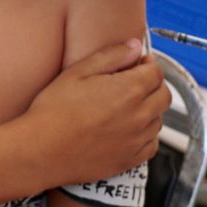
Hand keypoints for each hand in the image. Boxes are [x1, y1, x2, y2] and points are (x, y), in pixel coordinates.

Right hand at [23, 39, 169, 185]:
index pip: (157, 72)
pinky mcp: (130, 160)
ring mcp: (136, 140)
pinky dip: (145, 135)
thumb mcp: (78, 72)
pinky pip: (151, 144)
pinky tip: (127, 130)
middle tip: (134, 83)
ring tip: (125, 107)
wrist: (41, 150)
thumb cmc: (54, 111)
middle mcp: (139, 116)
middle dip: (153, 85)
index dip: (147, 64)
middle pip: (164, 96)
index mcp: (129, 90)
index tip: (136, 64)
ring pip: (159, 120)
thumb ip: (111, 55)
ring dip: (149, 109)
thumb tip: (135, 46)